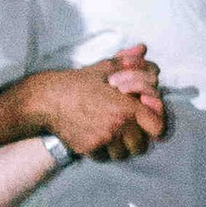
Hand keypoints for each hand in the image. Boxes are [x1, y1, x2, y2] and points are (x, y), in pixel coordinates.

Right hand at [42, 50, 167, 162]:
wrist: (47, 99)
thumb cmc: (78, 82)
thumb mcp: (105, 67)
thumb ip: (130, 62)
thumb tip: (143, 49)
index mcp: (127, 107)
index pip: (158, 127)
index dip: (155, 124)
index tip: (146, 120)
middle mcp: (117, 126)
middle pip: (141, 146)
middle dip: (137, 138)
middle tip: (128, 129)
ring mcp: (102, 140)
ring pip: (122, 155)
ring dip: (120, 147)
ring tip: (113, 135)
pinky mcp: (87, 149)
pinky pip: (104, 158)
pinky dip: (103, 152)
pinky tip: (98, 139)